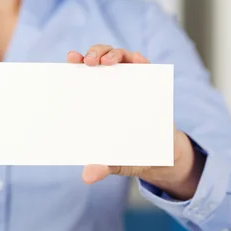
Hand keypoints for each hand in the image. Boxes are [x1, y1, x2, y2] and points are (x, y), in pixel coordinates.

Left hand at [67, 45, 203, 200]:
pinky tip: (138, 61)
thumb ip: (103, 166)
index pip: (81, 75)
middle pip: (98, 59)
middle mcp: (109, 85)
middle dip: (93, 54)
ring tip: (107, 62)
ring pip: (118, 57)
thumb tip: (88, 176)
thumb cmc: (129, 154)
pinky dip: (140, 60)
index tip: (70, 58)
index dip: (75, 63)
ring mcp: (130, 81)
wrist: (159, 157)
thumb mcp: (116, 162)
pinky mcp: (150, 83)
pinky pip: (144, 65)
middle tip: (88, 62)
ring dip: (111, 53)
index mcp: (94, 98)